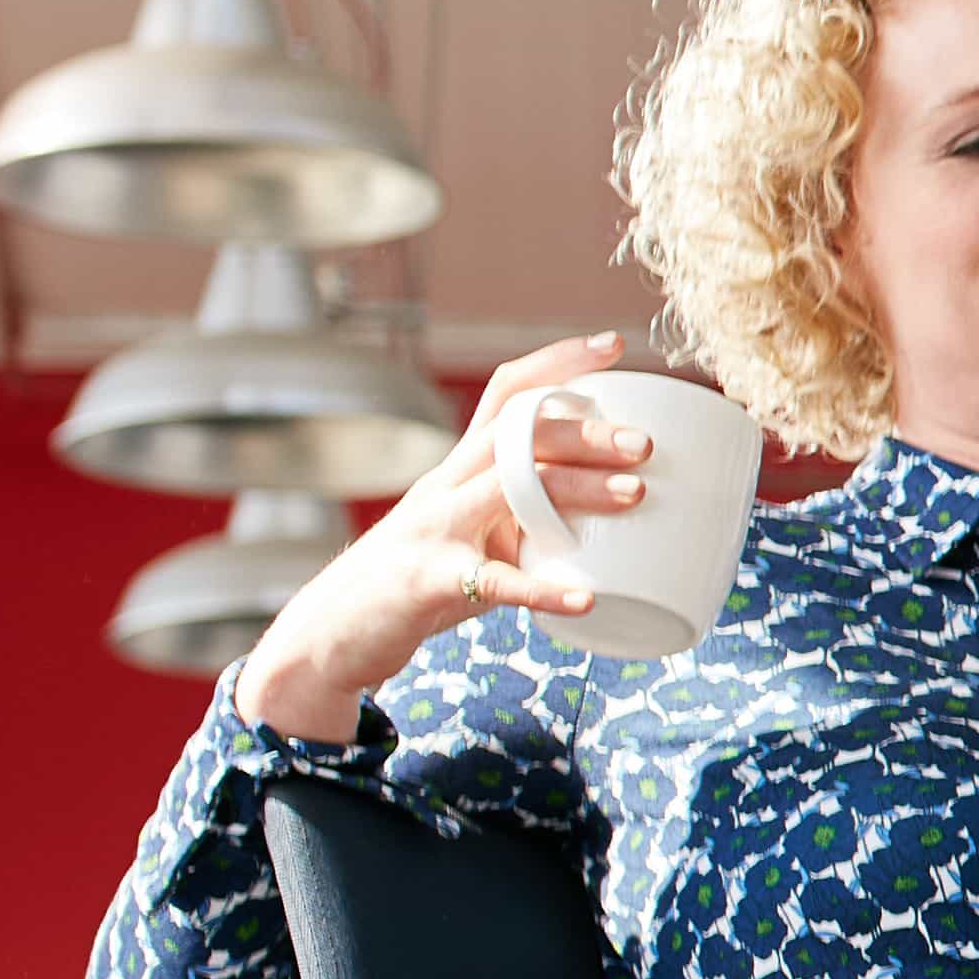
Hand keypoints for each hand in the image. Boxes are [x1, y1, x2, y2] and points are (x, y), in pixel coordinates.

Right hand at [232, 333, 659, 745]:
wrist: (333, 634)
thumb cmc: (420, 581)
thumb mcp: (475, 535)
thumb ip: (530, 518)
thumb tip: (623, 509)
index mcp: (460, 469)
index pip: (506, 394)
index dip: (557, 363)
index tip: (615, 345)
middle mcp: (444, 487)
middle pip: (513, 435)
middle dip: (582, 432)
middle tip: (645, 445)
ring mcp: (434, 531)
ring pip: (507, 491)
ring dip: (576, 489)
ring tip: (637, 494)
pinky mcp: (429, 582)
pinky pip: (492, 584)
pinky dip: (543, 591)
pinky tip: (586, 599)